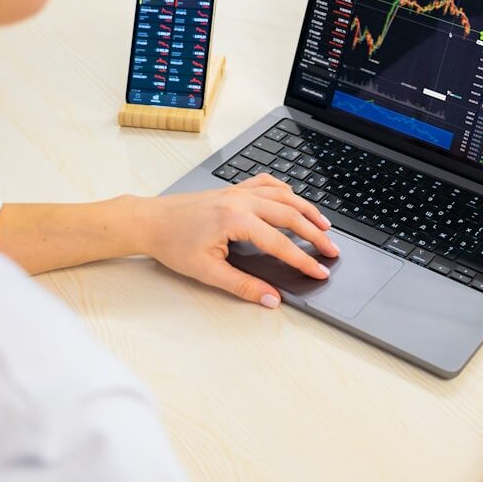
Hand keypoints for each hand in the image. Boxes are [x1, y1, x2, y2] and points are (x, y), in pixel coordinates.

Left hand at [135, 173, 338, 307]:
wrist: (150, 221)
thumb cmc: (172, 243)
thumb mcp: (207, 272)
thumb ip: (243, 286)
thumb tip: (271, 298)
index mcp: (236, 219)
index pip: (280, 243)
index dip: (303, 259)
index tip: (320, 271)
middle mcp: (241, 200)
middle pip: (290, 214)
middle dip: (314, 233)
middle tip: (332, 249)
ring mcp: (238, 191)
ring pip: (283, 195)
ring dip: (306, 209)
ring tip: (324, 225)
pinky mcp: (232, 189)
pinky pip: (266, 183)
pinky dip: (285, 190)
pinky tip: (293, 198)